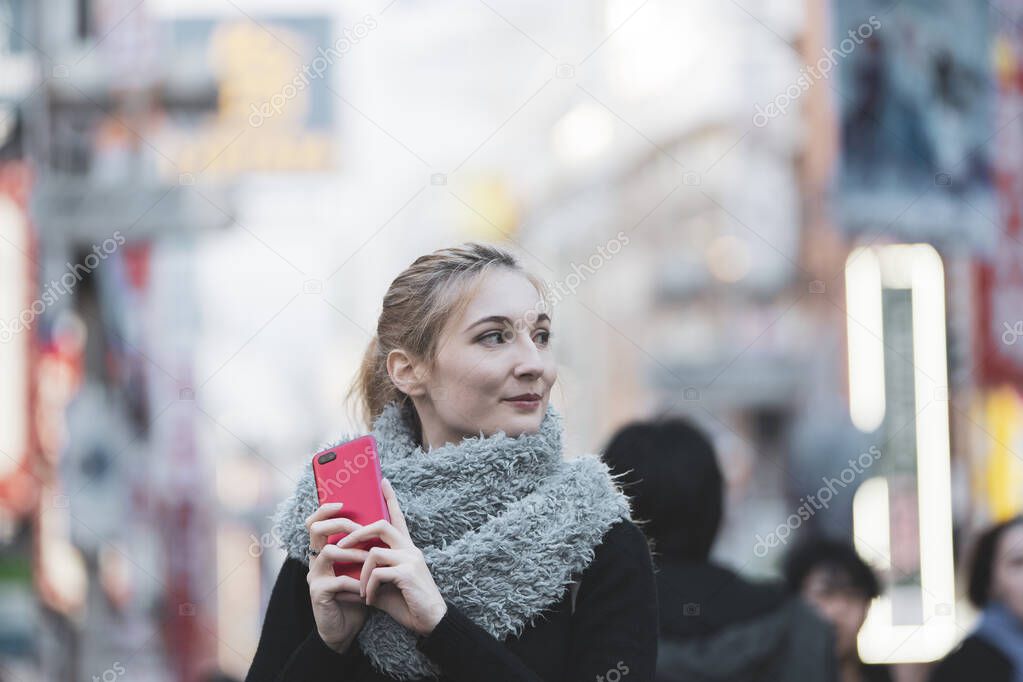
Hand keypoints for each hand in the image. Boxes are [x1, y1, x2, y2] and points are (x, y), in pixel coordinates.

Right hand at [305, 502, 369, 652]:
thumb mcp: (360, 567)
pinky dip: (355, 583)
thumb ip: (364, 547)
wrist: (346, 630)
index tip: (342, 501)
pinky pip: (337, 581)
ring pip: (328, 552)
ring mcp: (314, 577)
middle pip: (317, 530)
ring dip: (353, 553)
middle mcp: (314, 561)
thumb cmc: (356, 595)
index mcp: (323, 551)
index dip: (324, 509)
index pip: (315, 522)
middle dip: (341, 524)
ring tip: (370, 559)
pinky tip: (366, 590)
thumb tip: (382, 519)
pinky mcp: (318, 594)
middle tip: (361, 530)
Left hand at [337, 478, 447, 635]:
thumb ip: (371, 575)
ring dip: (361, 572)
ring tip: (361, 591)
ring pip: (375, 551)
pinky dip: (368, 586)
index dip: (391, 498)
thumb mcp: (386, 586)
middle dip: (357, 533)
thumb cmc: (410, 604)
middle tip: (341, 546)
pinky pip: (378, 572)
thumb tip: (347, 574)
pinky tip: (369, 599)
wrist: (431, 622)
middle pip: (381, 525)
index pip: (398, 517)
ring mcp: (410, 559)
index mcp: (407, 548)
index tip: (383, 480)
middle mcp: (410, 549)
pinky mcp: (408, 573)